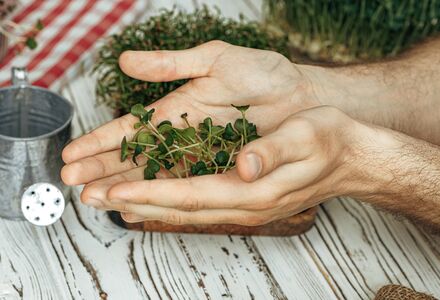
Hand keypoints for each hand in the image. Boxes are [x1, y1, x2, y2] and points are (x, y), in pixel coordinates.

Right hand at [62, 41, 319, 195]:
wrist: (302, 97)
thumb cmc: (263, 74)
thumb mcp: (215, 60)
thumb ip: (171, 64)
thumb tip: (126, 60)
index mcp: (175, 108)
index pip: (129, 128)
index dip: (100, 141)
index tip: (73, 154)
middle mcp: (181, 135)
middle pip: (134, 156)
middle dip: (103, 169)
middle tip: (73, 183)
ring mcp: (199, 156)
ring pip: (155, 176)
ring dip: (124, 186)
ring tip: (95, 198)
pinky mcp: (219, 171)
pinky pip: (186, 186)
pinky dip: (161, 196)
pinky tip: (138, 206)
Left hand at [77, 106, 374, 224]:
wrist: (352, 158)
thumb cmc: (329, 141)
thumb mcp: (306, 136)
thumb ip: (274, 151)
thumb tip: (246, 164)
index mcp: (255, 189)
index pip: (192, 194)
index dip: (153, 193)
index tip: (118, 190)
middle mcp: (245, 203)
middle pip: (180, 208)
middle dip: (136, 202)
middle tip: (95, 199)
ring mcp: (245, 203)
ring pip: (185, 209)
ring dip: (146, 204)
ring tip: (110, 201)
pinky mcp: (246, 196)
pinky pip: (198, 203)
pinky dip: (168, 201)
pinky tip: (152, 198)